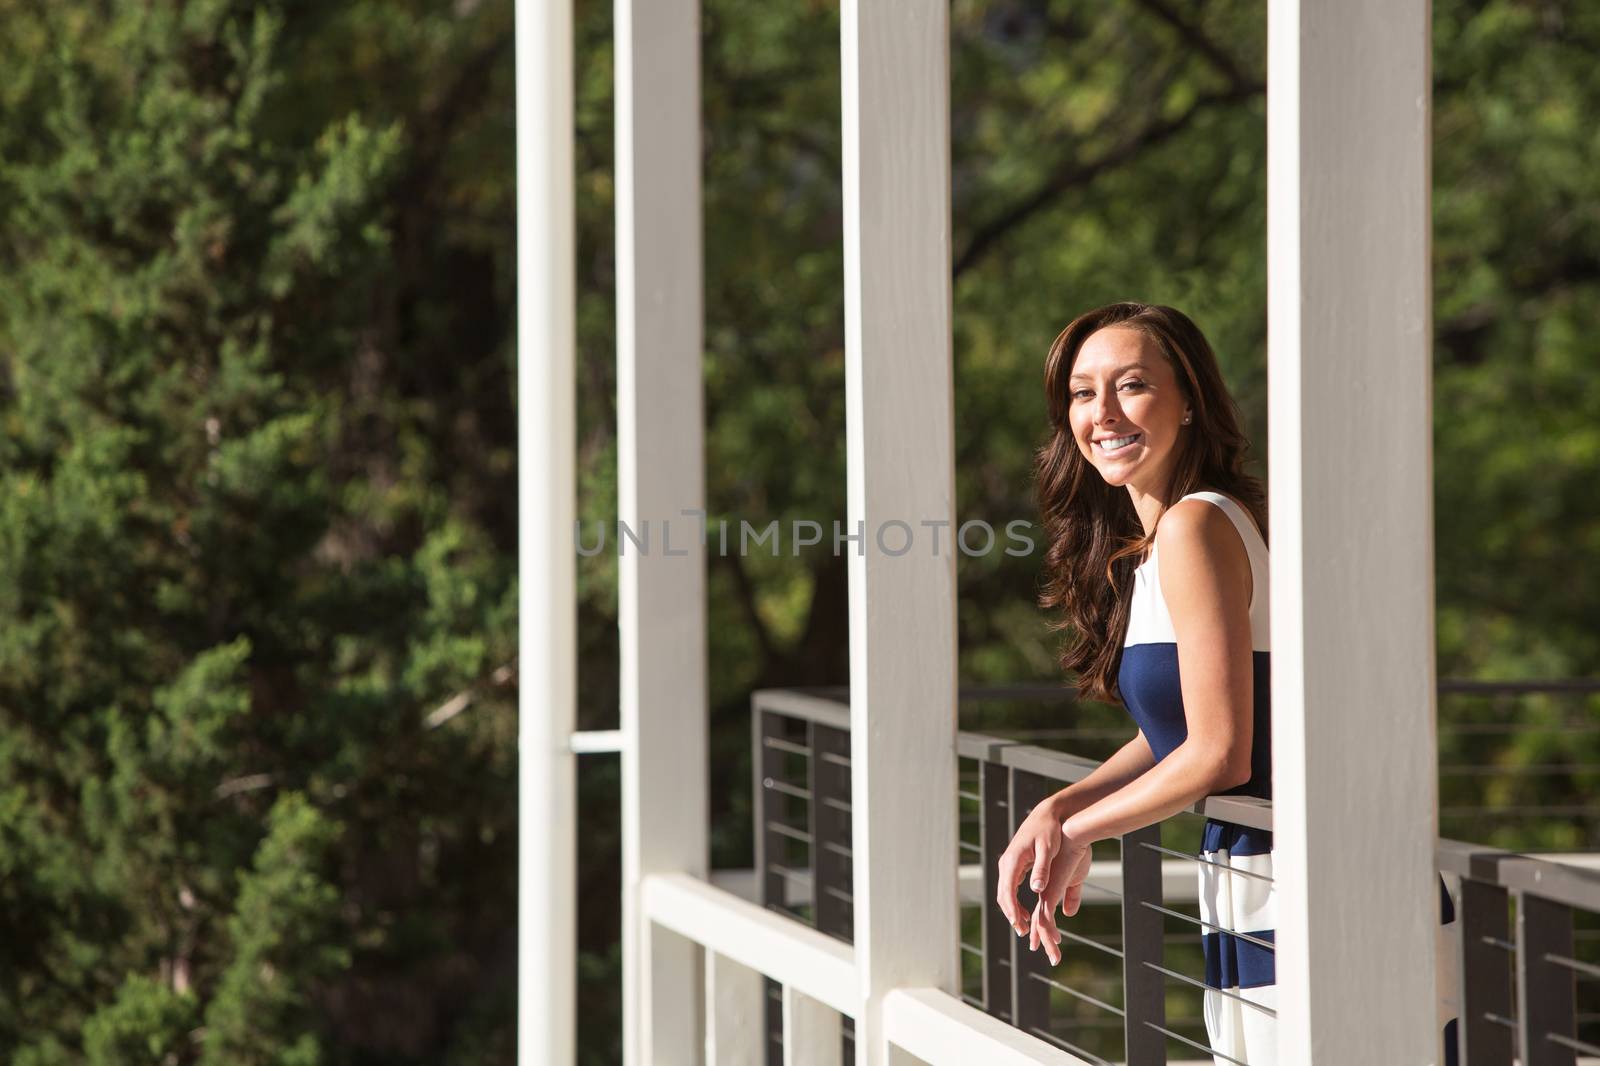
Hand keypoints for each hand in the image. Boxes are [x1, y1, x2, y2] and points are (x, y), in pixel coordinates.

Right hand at [994, 797, 1067, 941]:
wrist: (1047, 814)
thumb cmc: (1050, 830)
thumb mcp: (1048, 849)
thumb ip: (1042, 869)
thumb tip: (1036, 890)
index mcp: (1013, 860)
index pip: (1007, 892)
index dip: (1013, 912)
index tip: (1021, 927)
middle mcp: (1007, 863)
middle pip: (1003, 895)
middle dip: (1011, 915)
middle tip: (1023, 933)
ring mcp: (1009, 864)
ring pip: (1005, 892)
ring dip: (1012, 910)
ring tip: (1025, 927)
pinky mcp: (1015, 864)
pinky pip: (1010, 887)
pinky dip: (1015, 902)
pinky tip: (1026, 912)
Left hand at [1029, 834, 1091, 965]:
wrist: (1073, 834)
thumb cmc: (1076, 852)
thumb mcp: (1076, 878)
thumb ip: (1071, 895)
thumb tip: (1068, 913)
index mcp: (1044, 886)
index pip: (1038, 911)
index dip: (1038, 927)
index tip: (1040, 940)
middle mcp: (1040, 890)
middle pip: (1036, 920)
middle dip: (1040, 939)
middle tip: (1044, 953)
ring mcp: (1043, 891)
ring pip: (1040, 923)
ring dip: (1046, 941)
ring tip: (1054, 958)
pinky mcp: (1049, 892)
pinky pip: (1046, 917)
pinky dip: (1050, 932)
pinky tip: (1055, 941)